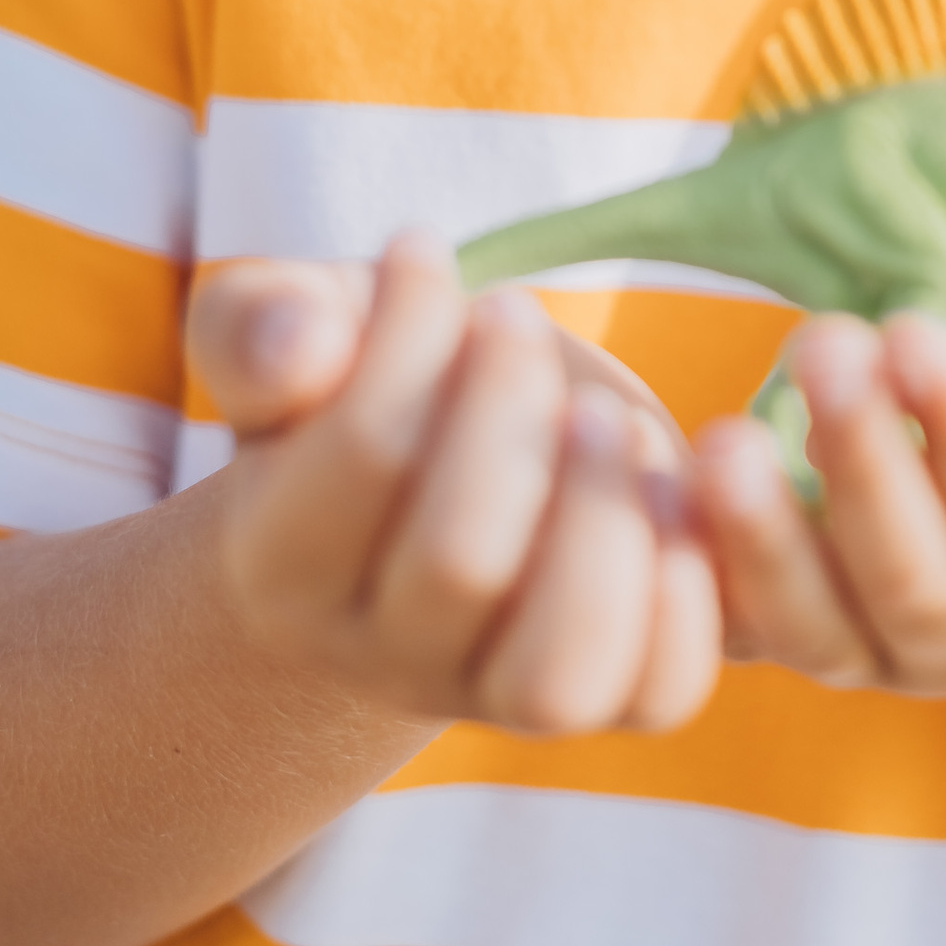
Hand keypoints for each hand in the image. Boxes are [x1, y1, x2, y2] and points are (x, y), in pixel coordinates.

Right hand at [186, 238, 721, 735]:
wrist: (435, 474)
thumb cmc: (356, 380)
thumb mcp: (289, 330)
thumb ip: (258, 326)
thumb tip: (300, 342)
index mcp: (285, 569)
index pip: (364, 455)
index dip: (407, 335)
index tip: (422, 251)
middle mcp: (388, 660)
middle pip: (459, 561)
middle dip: (509, 408)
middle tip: (515, 318)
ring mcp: (502, 694)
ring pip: (560, 675)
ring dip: (603, 516)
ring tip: (605, 418)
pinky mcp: (615, 693)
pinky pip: (663, 689)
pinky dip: (687, 583)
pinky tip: (669, 479)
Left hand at [691, 296, 945, 695]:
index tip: (912, 332)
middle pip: (917, 582)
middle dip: (865, 464)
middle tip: (827, 340)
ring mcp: (877, 648)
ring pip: (821, 626)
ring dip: (765, 535)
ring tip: (724, 435)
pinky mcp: (787, 629)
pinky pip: (732, 628)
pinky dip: (690, 570)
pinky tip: (655, 491)